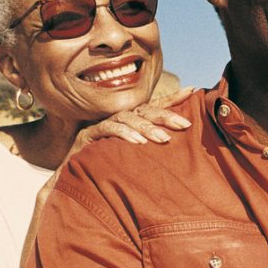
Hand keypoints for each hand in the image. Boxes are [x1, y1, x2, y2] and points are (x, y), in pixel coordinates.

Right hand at [65, 86, 194, 157]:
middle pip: (145, 110)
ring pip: (128, 118)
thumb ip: (153, 145)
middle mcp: (119, 117)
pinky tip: (138, 142)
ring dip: (147, 127)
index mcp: (131, 119)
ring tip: (164, 139)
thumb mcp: (135, 155)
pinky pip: (108, 128)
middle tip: (184, 125)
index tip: (192, 91)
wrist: (76, 176)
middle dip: (165, 116)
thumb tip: (179, 141)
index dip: (172, 98)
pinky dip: (124, 133)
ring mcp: (104, 123)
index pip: (154, 106)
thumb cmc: (108, 165)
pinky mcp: (89, 134)